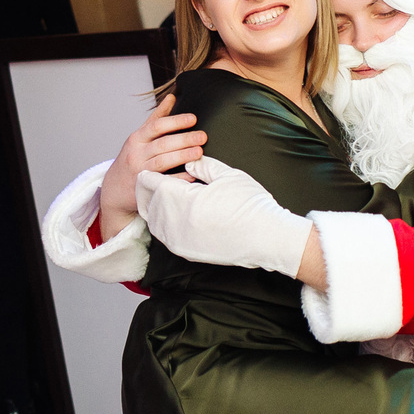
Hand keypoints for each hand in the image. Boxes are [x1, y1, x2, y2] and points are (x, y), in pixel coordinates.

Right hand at [99, 95, 206, 239]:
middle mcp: (137, 154)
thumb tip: (172, 97)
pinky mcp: (145, 187)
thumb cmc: (131, 158)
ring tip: (199, 152)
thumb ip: (156, 118)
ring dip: (182, 156)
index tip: (193, 118)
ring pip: (162, 162)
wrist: (114, 189)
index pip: (156, 126)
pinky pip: (164, 182)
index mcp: (137, 138)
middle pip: (162, 144)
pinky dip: (178, 179)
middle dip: (184, 139)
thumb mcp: (139, 136)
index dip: (175, 121)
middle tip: (203, 136)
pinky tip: (192, 174)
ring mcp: (140, 171)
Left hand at [136, 155, 311, 277]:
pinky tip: (177, 218)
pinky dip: (166, 226)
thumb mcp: (227, 176)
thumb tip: (190, 162)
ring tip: (165, 201)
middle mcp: (173, 221)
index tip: (155, 171)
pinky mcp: (185, 251)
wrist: (265, 237)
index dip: (150, 175)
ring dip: (157, 210)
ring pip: (154, 222)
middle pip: (148, 203)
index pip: (149, 183)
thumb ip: (204, 166)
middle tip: (156, 184)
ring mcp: (178, 239)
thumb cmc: (249, 203)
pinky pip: (165, 236)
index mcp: (180, 198)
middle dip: (151, 192)